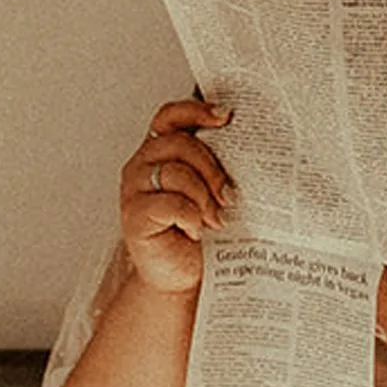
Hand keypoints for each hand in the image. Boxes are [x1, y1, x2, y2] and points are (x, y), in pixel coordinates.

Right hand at [118, 96, 233, 296]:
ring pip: (175, 171)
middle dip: (212, 167)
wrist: (183, 276)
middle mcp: (142, 165)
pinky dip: (190, 216)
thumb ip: (217, 165)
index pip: (170, 116)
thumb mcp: (213, 192)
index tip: (225, 116)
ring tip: (216, 218)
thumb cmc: (202, 232)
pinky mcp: (134, 215)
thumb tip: (253, 143)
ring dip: (204, 195)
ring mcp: (134, 189)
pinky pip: (170, 202)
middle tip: (230, 195)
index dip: (195, 110)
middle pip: (179, 143)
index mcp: (160, 151)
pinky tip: (196, 230)